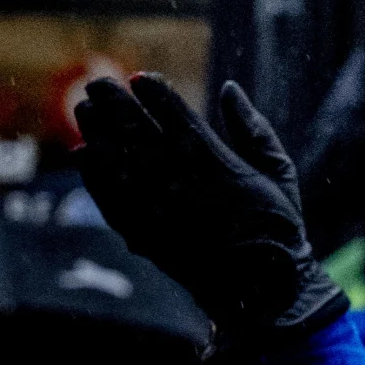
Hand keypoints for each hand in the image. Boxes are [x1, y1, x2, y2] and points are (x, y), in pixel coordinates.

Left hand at [70, 75, 344, 352]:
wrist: (258, 287)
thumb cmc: (275, 225)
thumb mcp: (279, 170)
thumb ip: (253, 127)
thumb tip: (229, 89)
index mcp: (218, 163)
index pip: (176, 116)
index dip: (154, 94)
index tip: (139, 77)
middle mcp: (181, 183)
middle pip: (137, 132)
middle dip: (115, 105)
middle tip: (98, 84)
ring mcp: (156, 210)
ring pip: (117, 161)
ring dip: (98, 132)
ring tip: (85, 109)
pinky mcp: (142, 234)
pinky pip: (108, 198)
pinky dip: (93, 174)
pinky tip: (85, 154)